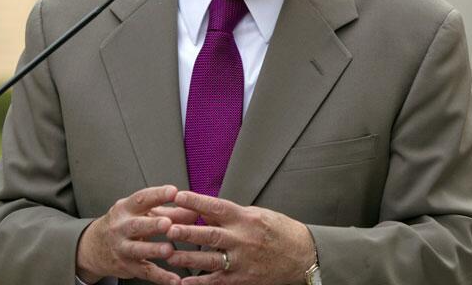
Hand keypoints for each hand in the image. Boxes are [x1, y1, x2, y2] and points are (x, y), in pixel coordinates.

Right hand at [76, 185, 181, 284]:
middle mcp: (121, 227)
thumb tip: (195, 210)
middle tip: (168, 223)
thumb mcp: (141, 213)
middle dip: (152, 224)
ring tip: (169, 250)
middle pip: (136, 225)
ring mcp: (122, 248)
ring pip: (137, 250)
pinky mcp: (127, 267)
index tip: (173, 191)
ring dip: (153, 250)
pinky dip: (160, 277)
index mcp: (126, 208)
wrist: (95, 247)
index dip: (157, 195)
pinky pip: (145, 272)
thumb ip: (169, 211)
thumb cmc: (125, 224)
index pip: (141, 198)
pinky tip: (174, 280)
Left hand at [165, 191, 315, 284]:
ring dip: (188, 258)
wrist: (303, 255)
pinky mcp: (243, 279)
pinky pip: (217, 281)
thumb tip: (204, 211)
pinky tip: (184, 283)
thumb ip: (230, 215)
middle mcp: (243, 239)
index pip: (216, 207)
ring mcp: (242, 261)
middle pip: (210, 234)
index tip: (177, 196)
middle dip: (188, 231)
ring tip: (169, 254)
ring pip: (210, 259)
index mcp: (245, 218)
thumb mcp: (257, 215)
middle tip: (168, 227)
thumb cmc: (280, 231)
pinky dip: (200, 283)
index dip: (196, 201)